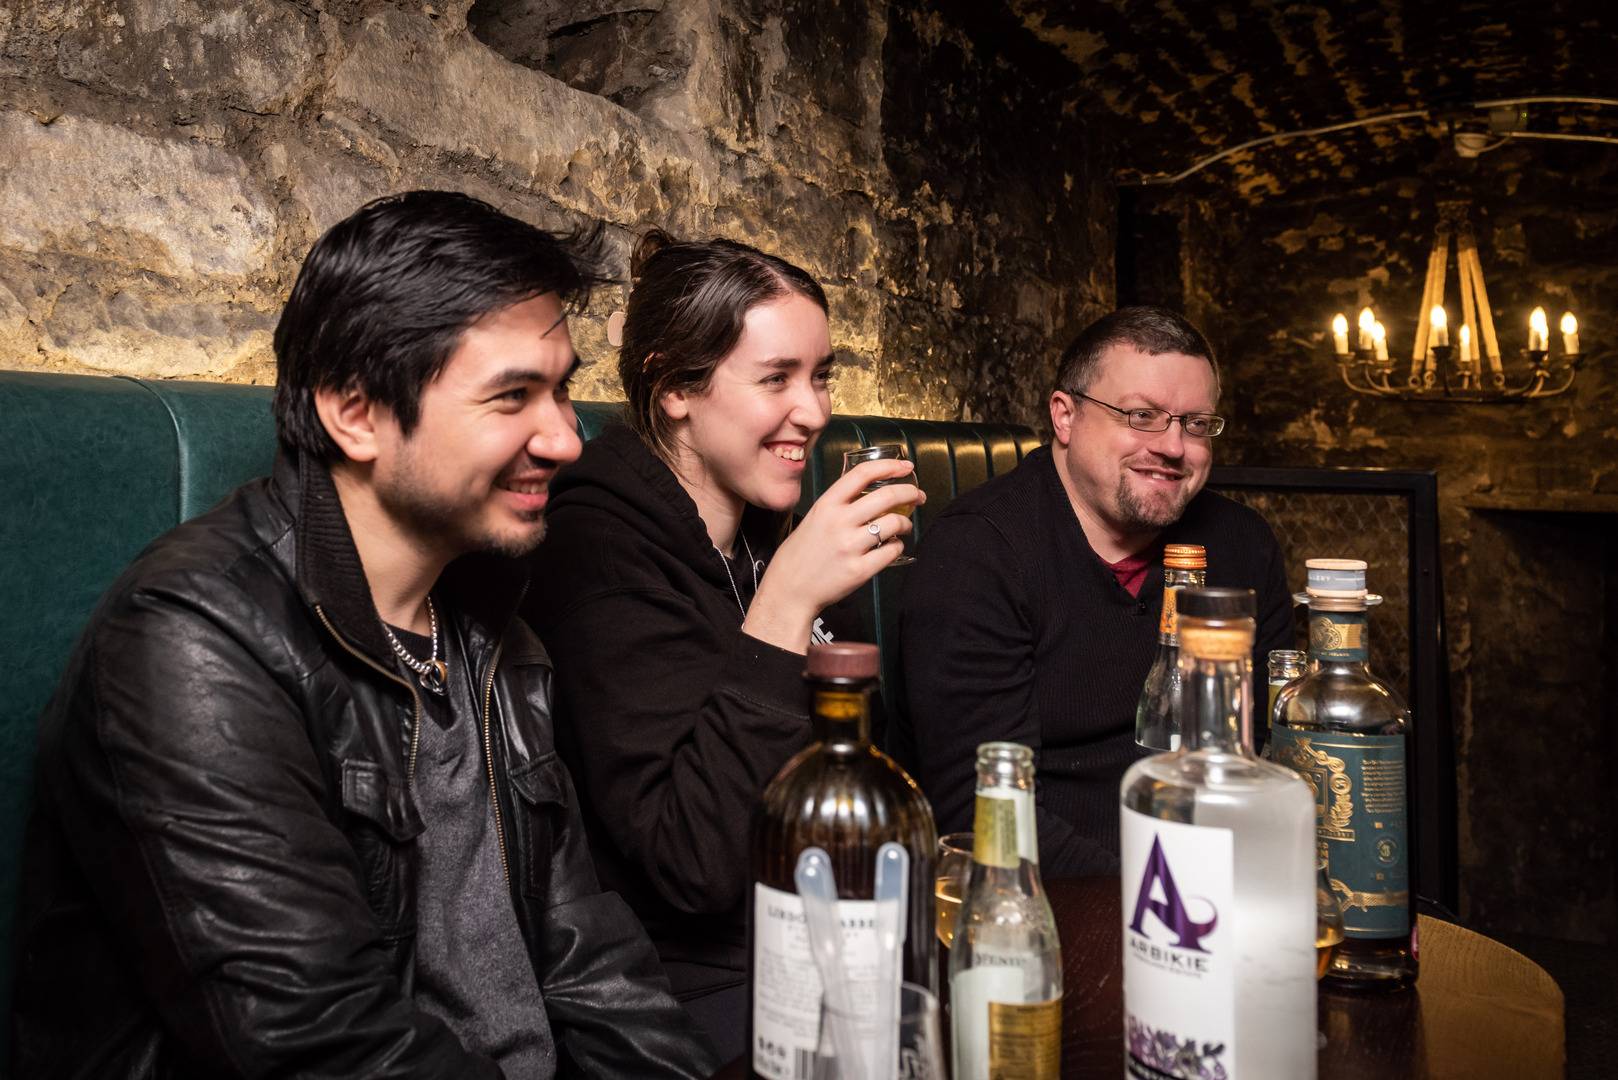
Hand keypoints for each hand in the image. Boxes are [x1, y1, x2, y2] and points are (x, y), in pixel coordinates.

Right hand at [742, 458, 924, 653]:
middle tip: (918, 496)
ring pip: (894, 523)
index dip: (890, 466)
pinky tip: (893, 547)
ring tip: (904, 526)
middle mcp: (838, 522)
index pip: (863, 474)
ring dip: (906, 522)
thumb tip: (870, 491)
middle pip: (887, 496)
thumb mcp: (814, 518)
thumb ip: (839, 504)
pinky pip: (892, 551)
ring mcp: (850, 547)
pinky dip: (898, 546)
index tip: (906, 467)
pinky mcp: (859, 570)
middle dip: (910, 493)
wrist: (789, 590)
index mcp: (826, 504)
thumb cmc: (800, 554)